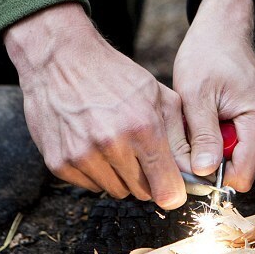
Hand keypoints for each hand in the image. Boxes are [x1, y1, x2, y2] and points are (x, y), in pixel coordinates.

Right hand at [4, 3, 189, 208]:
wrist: (60, 60)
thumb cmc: (114, 76)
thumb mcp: (159, 95)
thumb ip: (180, 136)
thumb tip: (195, 171)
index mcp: (143, 128)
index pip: (166, 189)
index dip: (173, 192)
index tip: (172, 188)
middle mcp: (112, 145)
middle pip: (142, 193)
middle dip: (147, 178)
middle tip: (138, 152)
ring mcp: (82, 156)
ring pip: (116, 191)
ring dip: (120, 175)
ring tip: (113, 144)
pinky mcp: (59, 163)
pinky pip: (89, 186)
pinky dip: (95, 172)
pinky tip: (91, 144)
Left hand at [173, 0, 254, 191]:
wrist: (223, 31)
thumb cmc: (207, 55)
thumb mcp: (196, 96)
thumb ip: (203, 137)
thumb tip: (204, 172)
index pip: (241, 177)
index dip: (212, 177)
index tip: (188, 161)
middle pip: (237, 169)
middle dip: (210, 157)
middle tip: (191, 128)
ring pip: (235, 159)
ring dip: (212, 146)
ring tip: (200, 117)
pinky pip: (236, 146)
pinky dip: (218, 137)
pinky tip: (209, 116)